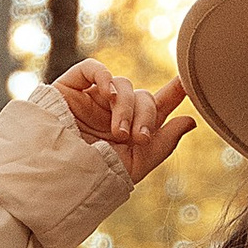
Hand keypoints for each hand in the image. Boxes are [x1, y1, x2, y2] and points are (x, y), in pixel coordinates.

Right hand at [52, 61, 193, 187]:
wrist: (55, 177)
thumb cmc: (93, 178)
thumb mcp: (136, 164)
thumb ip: (164, 142)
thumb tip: (191, 120)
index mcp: (130, 129)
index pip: (156, 105)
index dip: (175, 91)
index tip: (190, 80)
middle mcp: (113, 112)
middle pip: (142, 97)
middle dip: (146, 116)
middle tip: (138, 139)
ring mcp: (92, 100)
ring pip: (122, 85)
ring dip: (126, 107)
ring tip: (118, 133)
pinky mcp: (70, 89)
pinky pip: (92, 69)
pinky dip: (105, 76)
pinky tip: (108, 95)